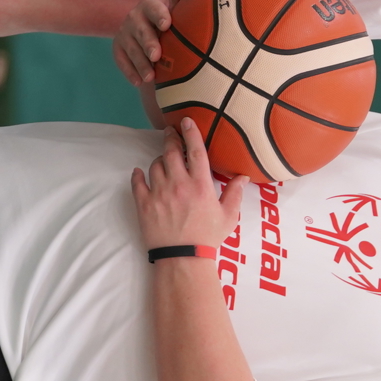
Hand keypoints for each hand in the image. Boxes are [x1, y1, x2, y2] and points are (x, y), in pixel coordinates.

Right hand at [113, 0, 196, 85]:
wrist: (148, 27)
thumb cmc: (169, 16)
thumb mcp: (176, 5)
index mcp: (149, 5)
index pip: (153, 8)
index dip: (159, 15)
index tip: (167, 24)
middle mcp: (134, 17)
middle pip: (140, 31)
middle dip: (148, 43)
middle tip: (157, 55)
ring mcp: (124, 34)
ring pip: (131, 49)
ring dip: (140, 63)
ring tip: (151, 76)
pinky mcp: (118, 48)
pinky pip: (121, 60)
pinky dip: (129, 71)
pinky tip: (138, 82)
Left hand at [131, 118, 247, 250]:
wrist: (183, 259)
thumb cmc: (208, 237)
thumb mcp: (228, 216)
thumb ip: (234, 193)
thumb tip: (243, 176)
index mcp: (200, 184)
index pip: (195, 151)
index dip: (191, 133)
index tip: (186, 121)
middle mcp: (178, 184)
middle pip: (171, 152)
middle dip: (170, 139)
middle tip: (170, 133)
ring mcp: (159, 193)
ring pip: (155, 165)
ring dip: (159, 160)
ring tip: (163, 161)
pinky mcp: (144, 204)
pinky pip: (137, 183)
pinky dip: (137, 175)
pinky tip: (139, 173)